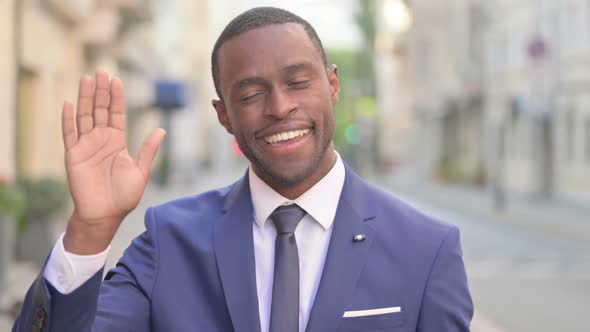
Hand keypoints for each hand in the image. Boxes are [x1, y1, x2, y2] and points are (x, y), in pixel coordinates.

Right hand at [62, 69, 165, 253]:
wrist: (105, 215)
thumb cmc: (124, 196)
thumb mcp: (141, 171)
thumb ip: (149, 150)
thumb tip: (162, 129)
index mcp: (117, 142)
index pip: (116, 114)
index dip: (116, 97)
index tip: (116, 80)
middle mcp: (101, 140)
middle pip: (99, 109)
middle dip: (100, 91)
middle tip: (101, 71)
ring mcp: (86, 146)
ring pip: (84, 116)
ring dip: (84, 98)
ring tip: (86, 79)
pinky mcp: (73, 155)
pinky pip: (69, 134)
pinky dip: (68, 119)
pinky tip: (68, 103)